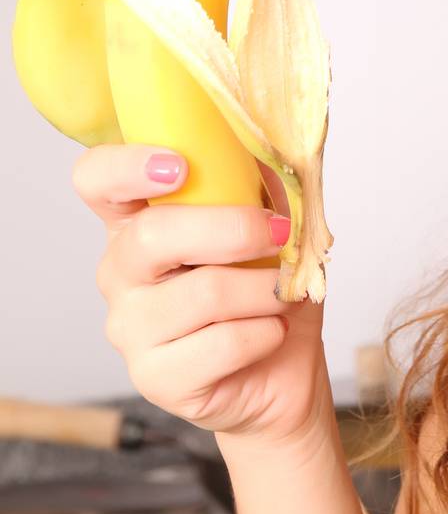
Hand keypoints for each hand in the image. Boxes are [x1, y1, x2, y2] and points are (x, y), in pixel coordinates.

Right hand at [75, 143, 327, 447]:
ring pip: (203, 292)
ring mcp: (130, 329)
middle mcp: (120, 272)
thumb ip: (260, 178)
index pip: (95, 179)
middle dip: (232, 229)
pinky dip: (266, 332)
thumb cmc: (268, 287)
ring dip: (263, 289)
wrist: (285, 368)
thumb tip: (273, 134)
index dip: (125, 166)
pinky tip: (270, 332)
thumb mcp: (273, 218)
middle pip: (152, 236)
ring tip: (280, 294)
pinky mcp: (155, 378)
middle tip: (278, 234)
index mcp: (137, 221)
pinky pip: (221, 344)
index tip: (178, 166)